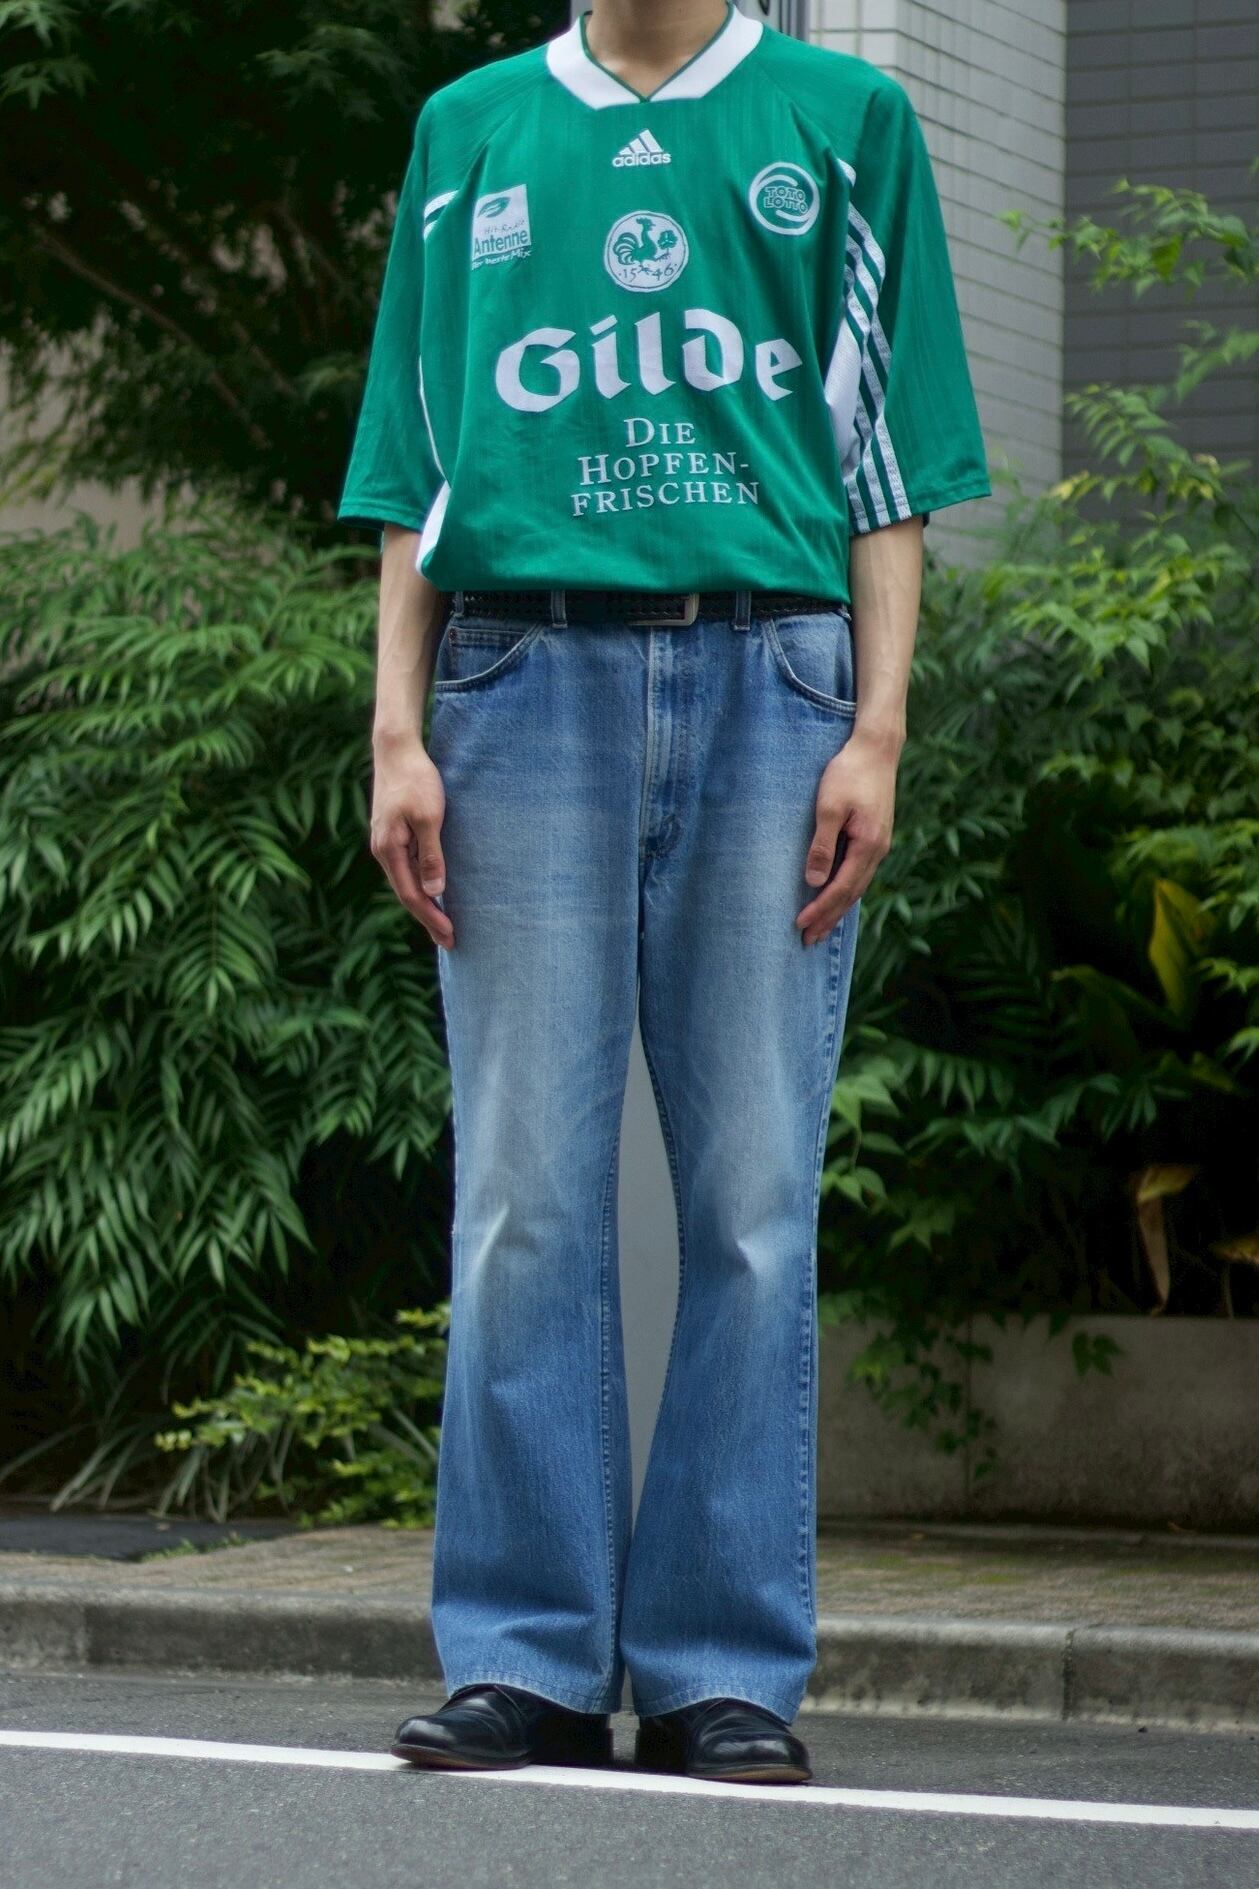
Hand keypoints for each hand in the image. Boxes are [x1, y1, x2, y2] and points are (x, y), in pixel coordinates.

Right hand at [370, 735, 454, 949]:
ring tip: (442, 923)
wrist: (396, 750)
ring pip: (404, 882)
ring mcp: (385, 843)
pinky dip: (419, 885)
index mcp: (389, 850)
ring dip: (423, 904)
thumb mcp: (429, 817)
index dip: (431, 918)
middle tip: (449, 941)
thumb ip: (431, 855)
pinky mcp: (392, 834)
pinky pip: (405, 868)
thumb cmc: (416, 780)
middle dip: (427, 919)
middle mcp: (382, 850)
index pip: (411, 895)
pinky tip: (431, 892)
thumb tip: (434, 892)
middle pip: (406, 894)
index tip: (450, 936)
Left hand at [796, 729, 897, 945]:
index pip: (841, 888)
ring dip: (838, 908)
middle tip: (808, 941)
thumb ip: (822, 844)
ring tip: (820, 927)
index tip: (800, 925)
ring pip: (858, 886)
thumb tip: (813, 881)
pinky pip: (860, 873)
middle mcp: (878, 850)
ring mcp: (879, 844)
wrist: (876, 748)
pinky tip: (837, 897)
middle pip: (851, 894)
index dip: (820, 909)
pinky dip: (846, 891)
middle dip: (829, 918)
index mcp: (868, 846)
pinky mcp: (875, 836)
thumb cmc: (849, 772)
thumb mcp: (828, 806)